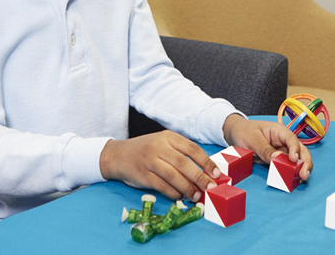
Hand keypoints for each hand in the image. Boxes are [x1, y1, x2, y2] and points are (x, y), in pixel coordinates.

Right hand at [99, 131, 220, 201]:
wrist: (118, 155)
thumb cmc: (146, 151)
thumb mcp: (163, 144)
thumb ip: (180, 154)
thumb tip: (204, 171)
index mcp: (168, 137)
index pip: (192, 149)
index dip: (206, 162)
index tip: (216, 173)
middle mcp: (159, 147)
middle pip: (184, 163)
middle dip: (199, 177)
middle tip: (210, 188)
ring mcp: (150, 160)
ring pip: (173, 175)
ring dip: (187, 187)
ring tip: (196, 196)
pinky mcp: (142, 174)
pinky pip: (161, 185)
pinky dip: (172, 192)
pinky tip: (180, 196)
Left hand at [222, 114, 312, 180]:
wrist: (235, 134)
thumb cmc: (244, 131)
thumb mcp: (252, 139)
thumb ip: (265, 149)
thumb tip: (277, 158)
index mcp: (279, 131)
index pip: (291, 139)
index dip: (295, 149)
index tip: (294, 160)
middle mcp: (284, 141)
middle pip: (300, 150)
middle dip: (305, 162)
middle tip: (304, 174)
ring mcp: (282, 151)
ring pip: (297, 160)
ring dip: (301, 169)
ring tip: (301, 179)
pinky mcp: (278, 160)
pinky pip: (287, 167)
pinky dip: (292, 174)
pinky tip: (293, 181)